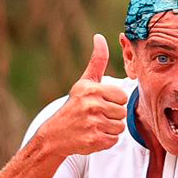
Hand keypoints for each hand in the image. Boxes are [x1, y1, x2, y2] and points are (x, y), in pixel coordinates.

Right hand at [39, 34, 129, 156]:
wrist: (55, 135)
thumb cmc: (74, 106)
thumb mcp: (84, 82)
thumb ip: (97, 61)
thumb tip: (100, 37)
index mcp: (91, 89)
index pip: (122, 96)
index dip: (114, 101)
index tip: (100, 103)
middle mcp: (91, 105)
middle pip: (122, 112)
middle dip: (112, 116)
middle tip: (96, 116)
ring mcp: (92, 124)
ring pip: (120, 127)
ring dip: (110, 129)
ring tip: (94, 126)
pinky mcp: (94, 140)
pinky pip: (114, 140)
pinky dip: (106, 141)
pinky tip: (92, 136)